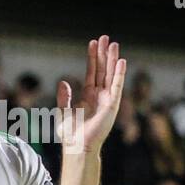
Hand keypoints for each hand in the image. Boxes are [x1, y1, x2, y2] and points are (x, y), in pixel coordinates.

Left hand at [57, 35, 125, 155]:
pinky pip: (117, 86)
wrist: (78, 147)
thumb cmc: (71, 134)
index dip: (92, 58)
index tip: (93, 43)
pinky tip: (121, 62)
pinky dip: (119, 74)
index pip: (92, 72)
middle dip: (104, 54)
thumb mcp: (63, 113)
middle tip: (106, 37)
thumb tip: (63, 82)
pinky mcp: (112, 105)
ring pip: (111, 75)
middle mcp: (100, 95)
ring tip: (114, 44)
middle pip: (103, 70)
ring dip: (113, 59)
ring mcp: (107, 99)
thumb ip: (64, 97)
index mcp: (88, 96)